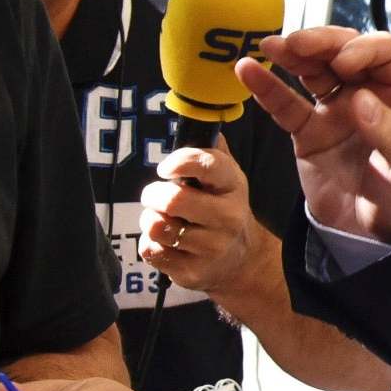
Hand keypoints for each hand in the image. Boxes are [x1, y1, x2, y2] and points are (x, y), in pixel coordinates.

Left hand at [140, 135, 257, 298]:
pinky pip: (152, 251)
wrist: (241, 260)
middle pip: (173, 199)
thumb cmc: (223, 209)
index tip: (166, 169)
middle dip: (153, 194)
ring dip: (150, 219)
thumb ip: (211, 152)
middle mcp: (228, 216)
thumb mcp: (226, 179)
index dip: (178, 162)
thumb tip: (200, 118)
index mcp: (233, 185)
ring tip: (162, 219)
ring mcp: (211, 246)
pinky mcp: (193, 271)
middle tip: (155, 195)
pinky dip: (150, 244)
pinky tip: (166, 242)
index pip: (206, 164)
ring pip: (157, 226)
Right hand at [240, 27, 390, 241]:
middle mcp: (369, 92)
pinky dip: (266, 87)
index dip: (362, 49)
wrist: (377, 234)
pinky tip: (247, 69)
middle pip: (344, 51)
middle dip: (321, 42)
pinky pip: (286, 104)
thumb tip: (360, 100)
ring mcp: (336, 108)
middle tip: (296, 43)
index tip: (344, 64)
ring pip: (313, 70)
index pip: (384, 52)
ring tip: (269, 46)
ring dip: (292, 54)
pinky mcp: (309, 130)